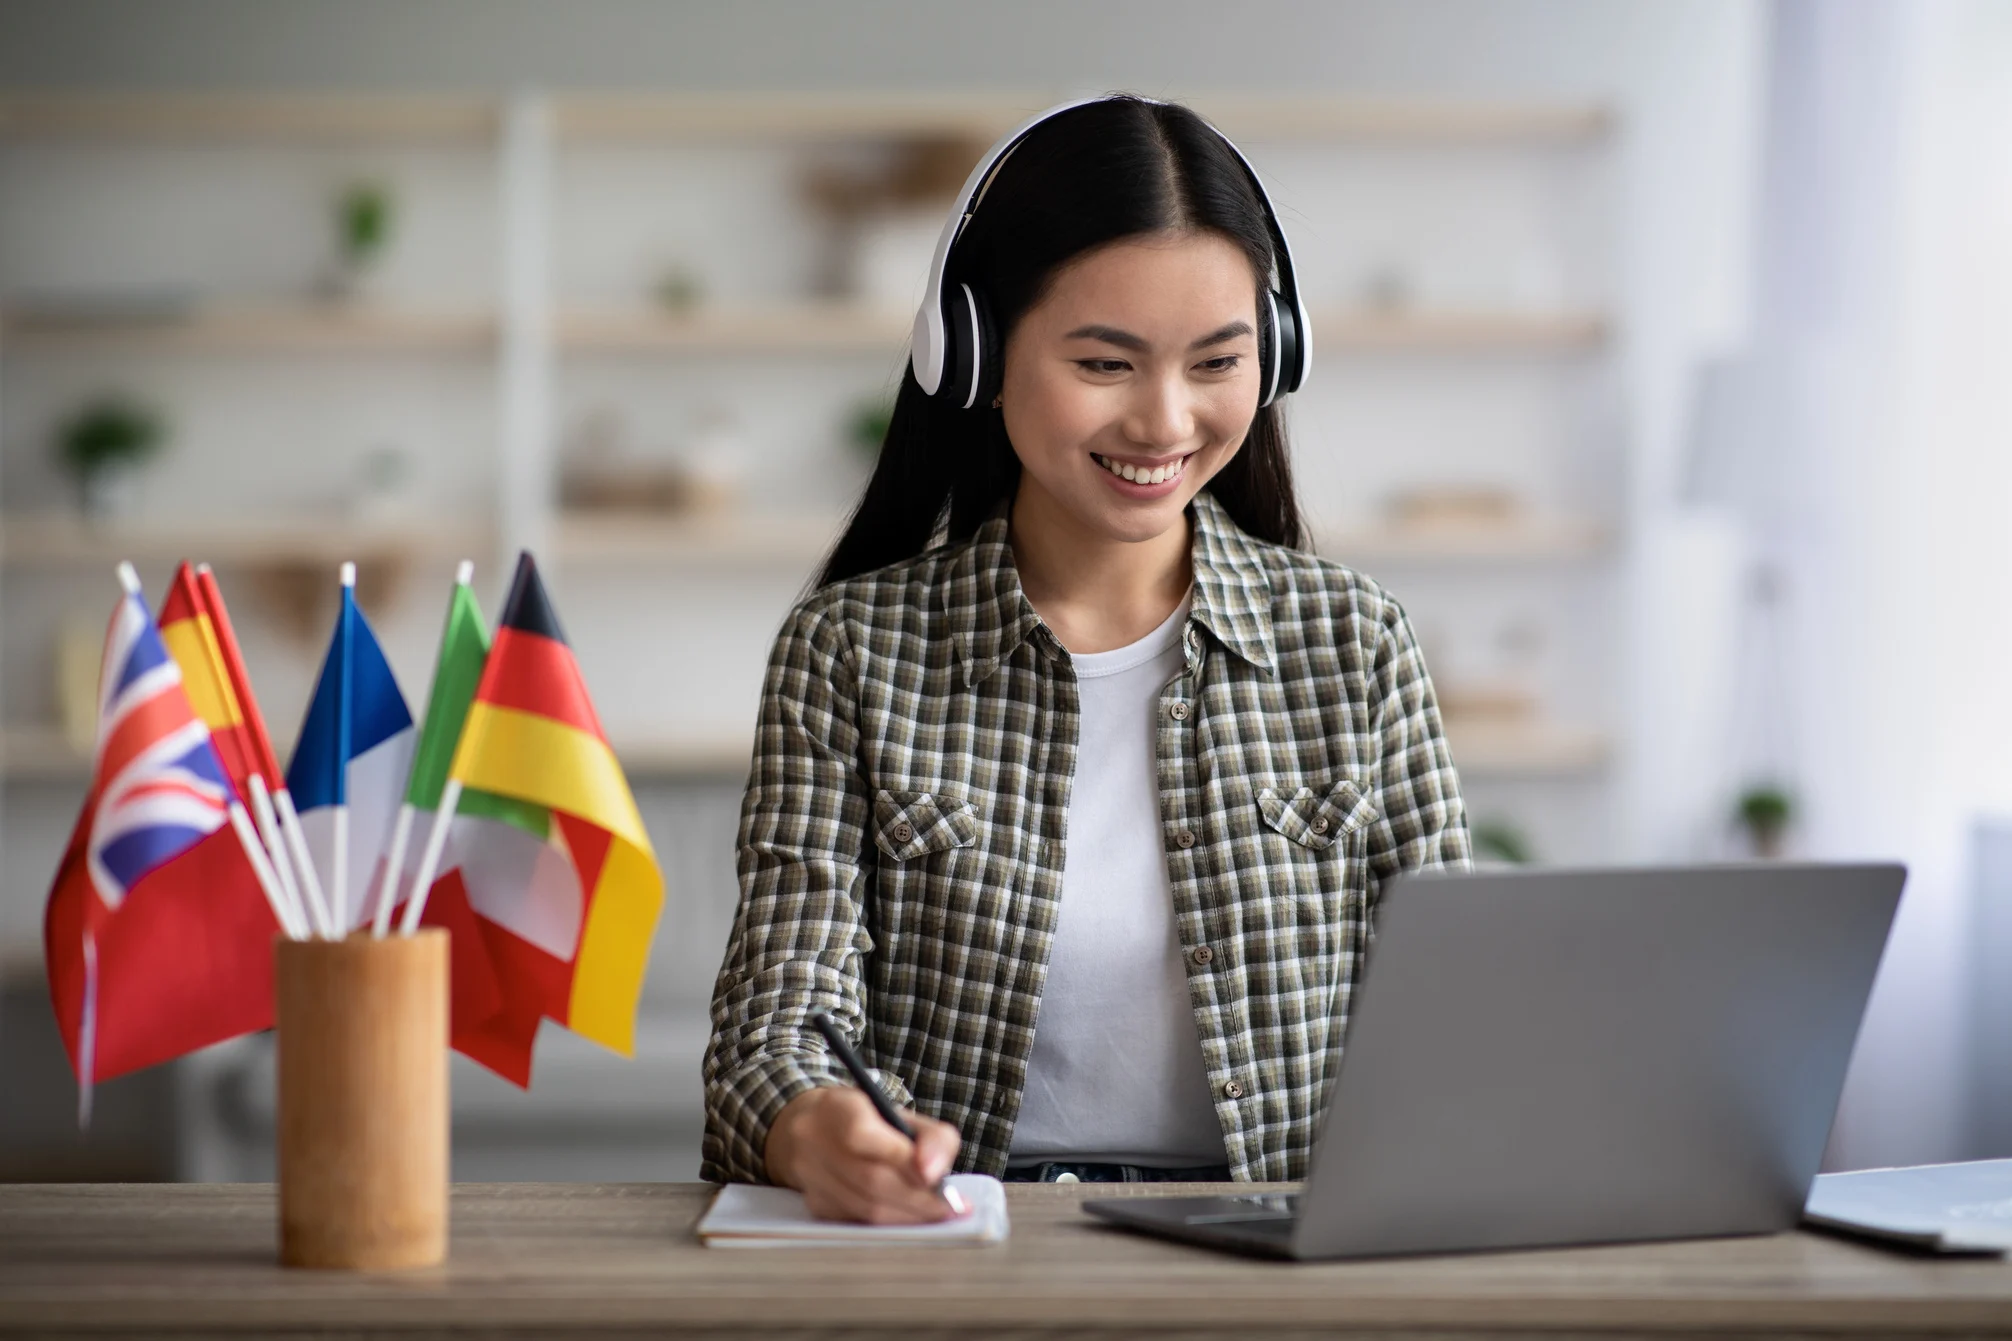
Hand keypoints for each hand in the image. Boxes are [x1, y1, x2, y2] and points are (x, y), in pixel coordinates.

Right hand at [764, 1084, 962, 1223]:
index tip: (939, 1179)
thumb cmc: (864, 1120)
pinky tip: (910, 1218)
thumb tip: (935, 1173)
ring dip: (907, 1216)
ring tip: (938, 1214)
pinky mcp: (815, 1205)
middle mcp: (814, 1142)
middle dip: (917, 1198)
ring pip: (865, 1208)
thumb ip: (930, 1137)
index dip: (903, 1160)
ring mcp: (810, 1177)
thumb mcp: (899, 1113)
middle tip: (951, 1208)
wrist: (809, 1129)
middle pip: (869, 1179)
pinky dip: (890, 1224)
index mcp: (837, 1109)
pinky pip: (858, 1222)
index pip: (864, 1137)